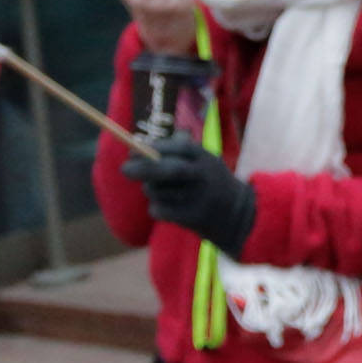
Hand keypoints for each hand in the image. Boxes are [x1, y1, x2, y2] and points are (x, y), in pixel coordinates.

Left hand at [123, 135, 258, 256]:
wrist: (237, 215)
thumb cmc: (211, 183)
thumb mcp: (205, 160)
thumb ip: (180, 151)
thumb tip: (140, 145)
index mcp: (206, 158)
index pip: (179, 146)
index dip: (155, 146)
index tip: (134, 147)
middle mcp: (203, 176)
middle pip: (167, 169)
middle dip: (142, 168)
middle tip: (124, 169)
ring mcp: (198, 198)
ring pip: (158, 191)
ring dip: (151, 191)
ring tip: (163, 192)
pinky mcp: (192, 217)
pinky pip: (160, 210)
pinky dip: (157, 208)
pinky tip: (169, 208)